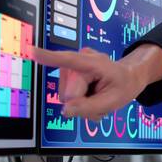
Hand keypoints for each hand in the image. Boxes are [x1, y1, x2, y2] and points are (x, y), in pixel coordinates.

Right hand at [26, 44, 161, 119]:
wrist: (127, 77)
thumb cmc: (123, 85)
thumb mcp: (113, 101)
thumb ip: (90, 107)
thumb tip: (66, 110)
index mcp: (94, 62)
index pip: (69, 60)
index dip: (50, 58)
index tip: (33, 51)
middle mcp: (80, 60)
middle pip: (68, 94)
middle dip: (82, 103)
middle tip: (100, 100)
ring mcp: (73, 66)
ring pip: (66, 97)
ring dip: (81, 103)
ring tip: (96, 97)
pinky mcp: (68, 73)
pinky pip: (66, 96)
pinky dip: (79, 101)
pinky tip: (90, 96)